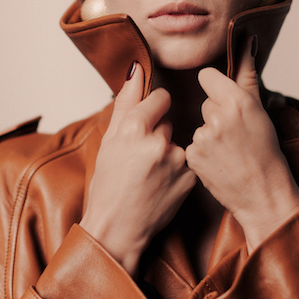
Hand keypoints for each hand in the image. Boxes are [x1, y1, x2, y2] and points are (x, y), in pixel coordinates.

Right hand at [80, 63, 196, 274]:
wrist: (118, 228)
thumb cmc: (108, 187)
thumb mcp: (109, 141)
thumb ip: (126, 102)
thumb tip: (137, 70)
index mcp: (135, 129)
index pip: (160, 98)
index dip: (152, 109)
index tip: (146, 122)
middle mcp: (159, 142)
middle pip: (168, 122)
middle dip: (157, 134)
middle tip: (140, 159)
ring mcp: (178, 161)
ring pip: (178, 142)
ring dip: (168, 152)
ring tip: (150, 174)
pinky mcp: (190, 178)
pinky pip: (187, 161)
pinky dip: (177, 169)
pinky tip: (162, 183)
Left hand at [185, 39, 298, 251]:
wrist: (265, 195)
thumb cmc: (268, 153)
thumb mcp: (262, 110)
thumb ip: (247, 73)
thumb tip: (247, 40)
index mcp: (237, 100)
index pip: (207, 76)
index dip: (217, 89)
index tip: (228, 103)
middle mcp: (218, 117)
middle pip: (205, 103)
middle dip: (217, 116)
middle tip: (237, 136)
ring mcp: (203, 138)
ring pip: (199, 124)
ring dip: (211, 136)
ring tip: (230, 153)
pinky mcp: (193, 157)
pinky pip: (193, 145)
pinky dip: (204, 154)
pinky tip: (220, 163)